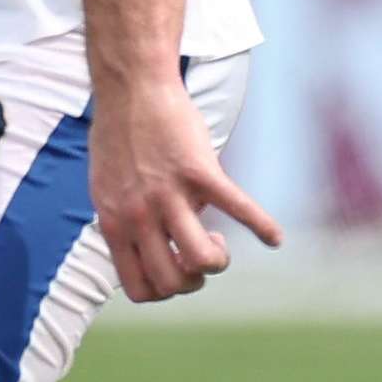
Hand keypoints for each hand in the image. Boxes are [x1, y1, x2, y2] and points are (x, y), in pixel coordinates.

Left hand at [87, 62, 276, 303]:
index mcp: (113, 224)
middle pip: (174, 283)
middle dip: (196, 279)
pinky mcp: (199, 171)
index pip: (139, 289)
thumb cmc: (119, 139)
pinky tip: (274, 238)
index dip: (166, 290)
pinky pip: (239, 209)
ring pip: (204, 261)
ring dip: (219, 260)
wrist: (130, 90)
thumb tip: (152, 245)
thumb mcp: (107, 188)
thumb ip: (126, 220)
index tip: (175, 264)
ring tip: (218, 237)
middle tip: (200, 248)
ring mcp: (168, 195)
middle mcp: (138, 215)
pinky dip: (264, 227)